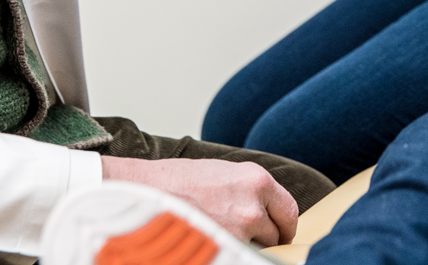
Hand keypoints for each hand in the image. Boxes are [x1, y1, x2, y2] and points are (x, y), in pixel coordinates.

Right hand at [100, 156, 297, 246]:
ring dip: (244, 245)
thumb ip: (248, 190)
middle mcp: (252, 205)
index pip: (289, 211)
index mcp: (256, 179)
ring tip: (219, 234)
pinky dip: (228, 251)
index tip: (277, 230)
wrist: (138, 192)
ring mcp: (237, 231)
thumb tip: (264, 211)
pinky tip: (212, 244)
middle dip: (264, 237)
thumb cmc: (173, 181)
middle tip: (244, 234)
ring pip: (256, 248)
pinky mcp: (221, 248)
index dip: (282, 224)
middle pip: (276, 234)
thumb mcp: (221, 173)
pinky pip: (237, 255)